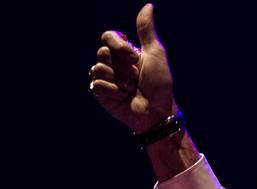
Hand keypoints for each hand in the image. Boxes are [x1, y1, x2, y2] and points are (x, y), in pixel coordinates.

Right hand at [90, 4, 174, 131]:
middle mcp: (112, 62)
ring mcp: (105, 78)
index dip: (118, 46)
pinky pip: (97, 84)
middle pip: (102, 52)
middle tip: (136, 77)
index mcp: (123, 51)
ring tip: (131, 89)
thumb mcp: (155, 53)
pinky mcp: (100, 93)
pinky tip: (123, 97)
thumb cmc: (159, 83)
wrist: (157, 110)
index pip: (107, 37)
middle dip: (123, 67)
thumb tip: (148, 6)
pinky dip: (114, 91)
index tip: (134, 57)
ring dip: (120, 81)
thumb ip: (146, 30)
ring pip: (99, 69)